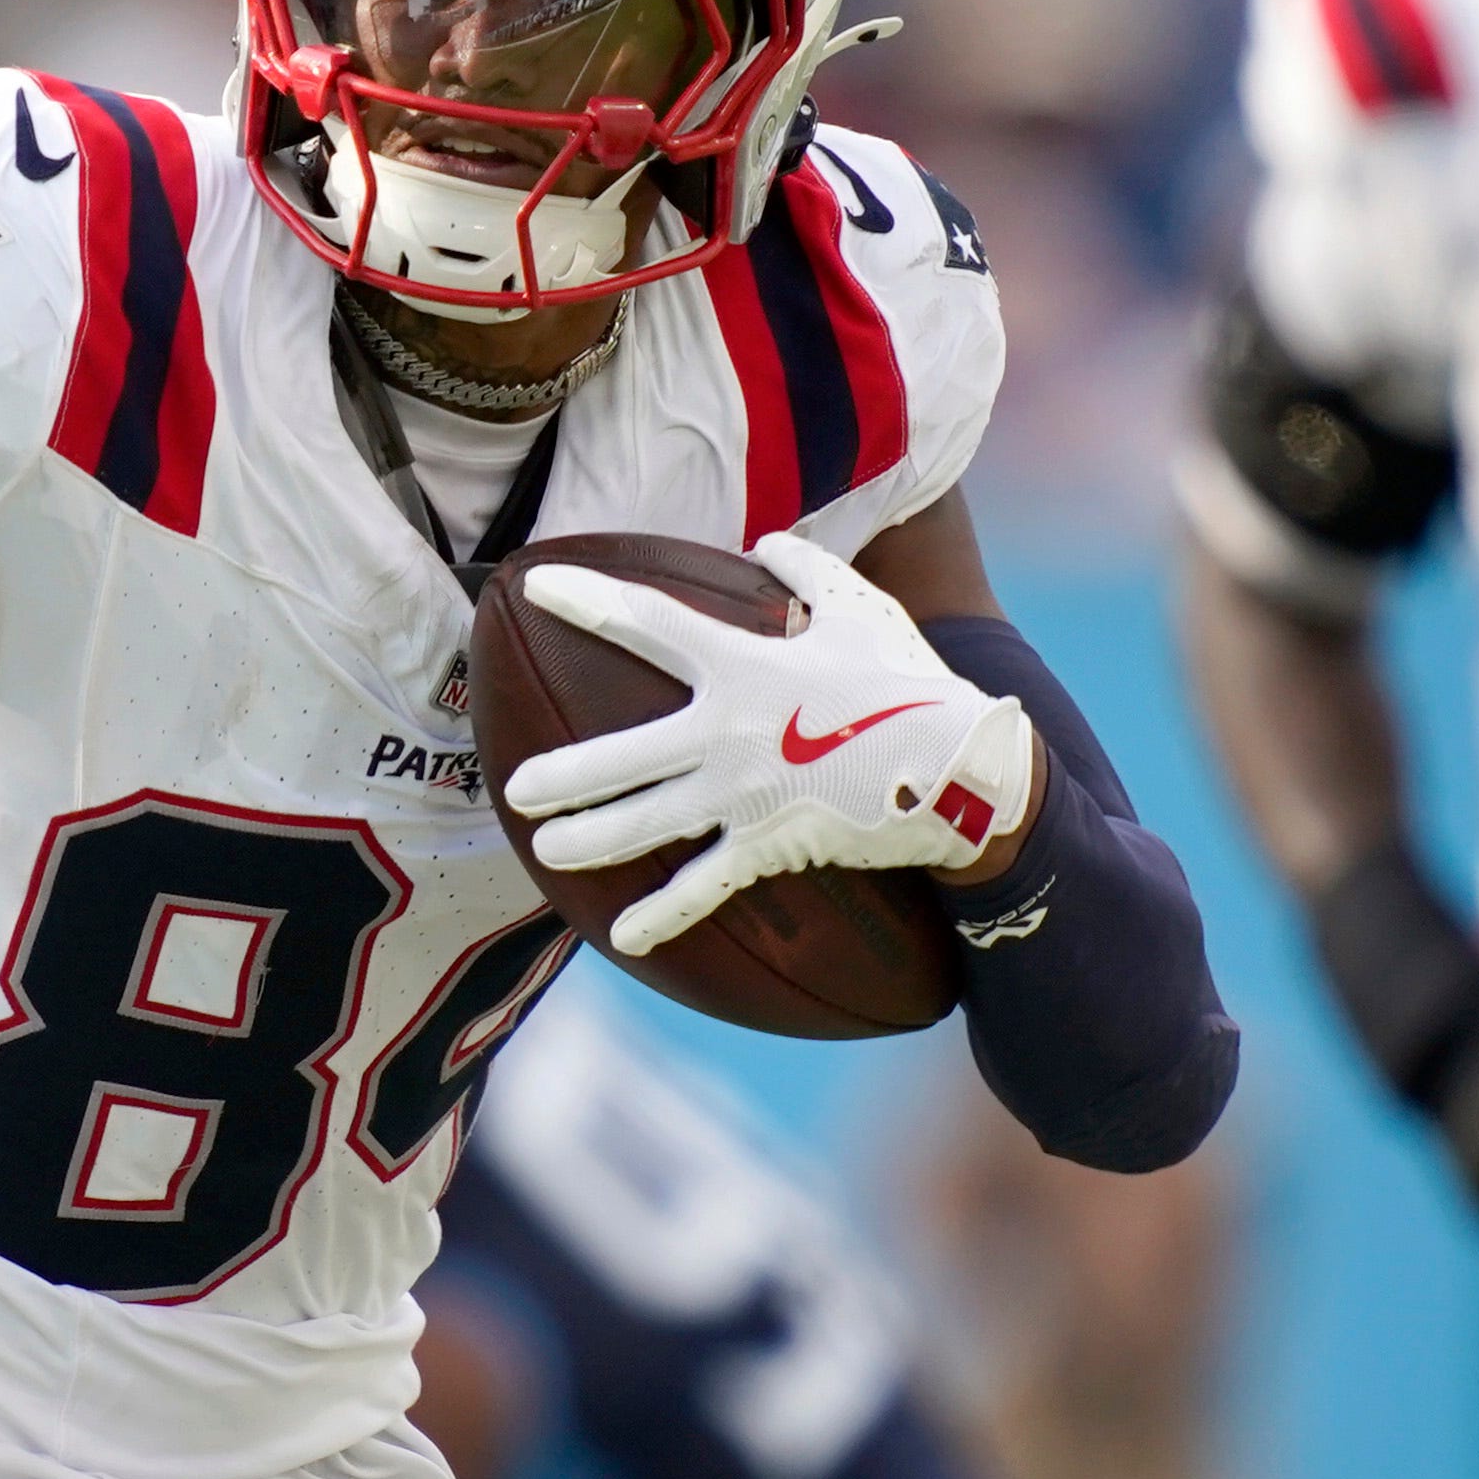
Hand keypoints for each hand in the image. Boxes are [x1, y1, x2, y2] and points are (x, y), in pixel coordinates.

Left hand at [502, 529, 1036, 954]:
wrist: (962, 764)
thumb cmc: (910, 680)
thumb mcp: (862, 608)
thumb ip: (808, 570)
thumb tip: (768, 543)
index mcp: (744, 665)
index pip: (649, 624)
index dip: (589, 602)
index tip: (533, 590)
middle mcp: (727, 732)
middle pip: (623, 753)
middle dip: (564, 773)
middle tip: (516, 785)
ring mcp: (743, 795)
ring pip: (647, 822)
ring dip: (590, 840)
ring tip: (546, 848)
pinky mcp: (769, 844)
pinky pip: (705, 886)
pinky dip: (663, 913)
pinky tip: (621, 935)